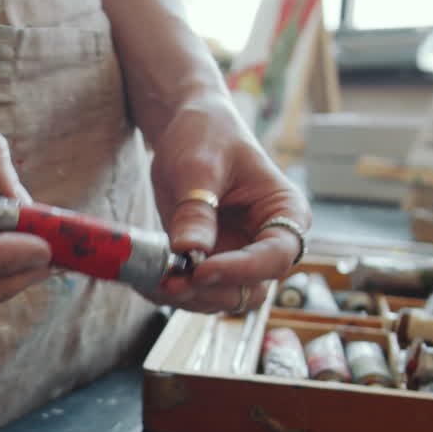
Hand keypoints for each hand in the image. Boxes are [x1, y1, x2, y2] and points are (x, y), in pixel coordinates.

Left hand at [147, 97, 310, 312]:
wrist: (187, 132)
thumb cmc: (207, 136)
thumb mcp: (199, 165)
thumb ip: (196, 208)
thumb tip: (189, 250)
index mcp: (285, 213)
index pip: (277, 256)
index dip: (242, 269)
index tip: (201, 269)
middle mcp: (266, 243)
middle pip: (251, 289)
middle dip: (210, 292)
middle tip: (170, 281)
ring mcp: (238, 258)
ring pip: (222, 299)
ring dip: (187, 298)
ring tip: (152, 280)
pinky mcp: (209, 265)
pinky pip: (196, 292)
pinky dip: (172, 293)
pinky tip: (148, 280)